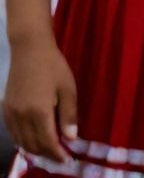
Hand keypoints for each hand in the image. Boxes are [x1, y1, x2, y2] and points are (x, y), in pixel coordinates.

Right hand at [3, 34, 76, 160]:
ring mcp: (10, 113)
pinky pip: (13, 132)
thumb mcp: (68, 89)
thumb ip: (69, 115)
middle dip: (47, 153)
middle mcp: (21, 116)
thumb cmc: (54, 67)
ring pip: (21, 141)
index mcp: (39, 111)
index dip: (57, 154)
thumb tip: (71, 138)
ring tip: (49, 149)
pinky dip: (23, 139)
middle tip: (60, 155)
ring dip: (35, 148)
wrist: (29, 50)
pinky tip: (34, 138)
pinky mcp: (5, 108)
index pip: (47, 142)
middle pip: (33, 145)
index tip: (67, 159)